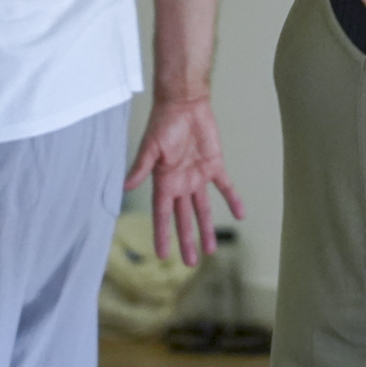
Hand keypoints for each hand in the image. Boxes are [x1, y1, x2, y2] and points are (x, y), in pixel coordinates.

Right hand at [125, 94, 245, 265]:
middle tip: (190, 263)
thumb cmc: (164, 123)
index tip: (162, 255)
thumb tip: (125, 187)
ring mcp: (198, 176)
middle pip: (183, 218)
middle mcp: (180, 183)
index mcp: (164, 182)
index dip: (162, 234)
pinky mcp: (215, 165)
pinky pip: (225, 186)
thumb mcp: (151, 147)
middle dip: (187, 239)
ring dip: (207, 228)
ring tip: (210, 250)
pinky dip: (232, 199)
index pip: (162, 215)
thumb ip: (141, 168)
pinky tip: (240, 214)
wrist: (185, 103)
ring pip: (202, 208)